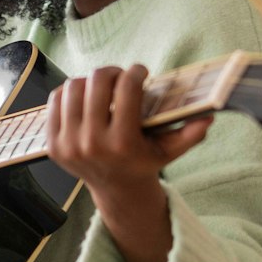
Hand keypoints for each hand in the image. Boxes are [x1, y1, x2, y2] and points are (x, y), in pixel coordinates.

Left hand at [45, 66, 211, 261]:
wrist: (116, 190)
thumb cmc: (144, 162)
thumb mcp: (170, 151)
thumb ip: (190, 134)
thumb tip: (209, 117)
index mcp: (122, 144)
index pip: (126, 89)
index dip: (135, 72)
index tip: (141, 72)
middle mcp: (92, 144)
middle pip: (96, 82)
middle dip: (112, 72)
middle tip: (121, 76)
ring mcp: (68, 144)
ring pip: (74, 86)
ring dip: (90, 81)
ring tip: (103, 87)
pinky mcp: (52, 144)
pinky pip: (55, 100)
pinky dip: (70, 93)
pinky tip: (85, 98)